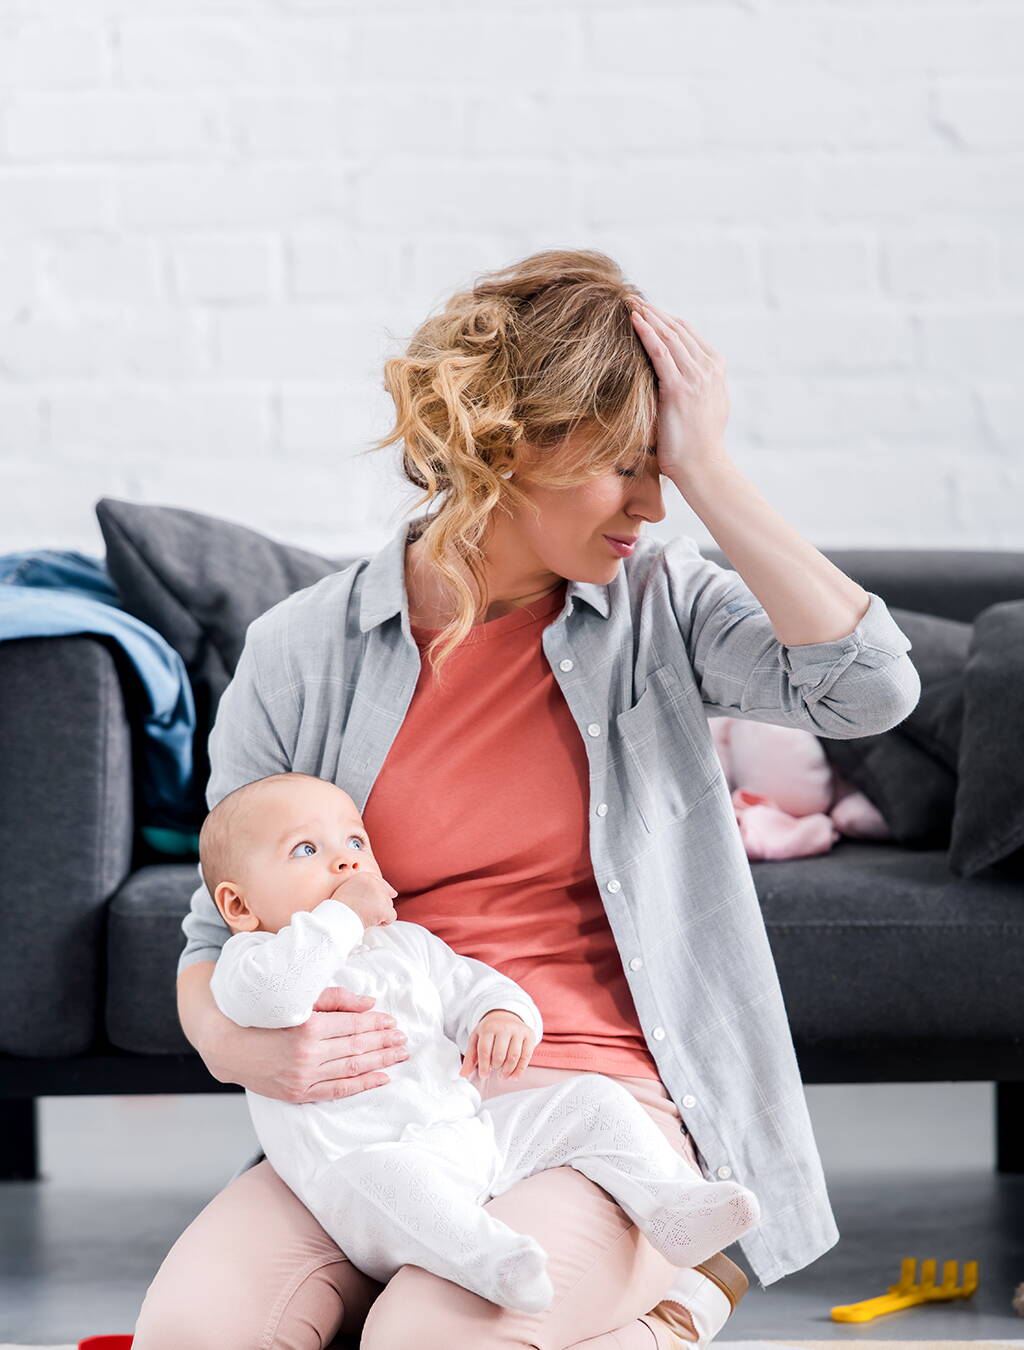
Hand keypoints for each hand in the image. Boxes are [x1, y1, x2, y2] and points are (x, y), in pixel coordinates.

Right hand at [207, 982, 409, 1103]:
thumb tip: (370, 1003)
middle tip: (404, 1039)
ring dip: (380, 1061)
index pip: (353, 1025)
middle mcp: (308, 1055)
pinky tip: (381, 1078)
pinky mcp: (298, 1094)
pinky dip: (361, 1085)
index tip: (392, 1021)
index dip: (376, 1023)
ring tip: (399, 1055)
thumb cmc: (264, 1017)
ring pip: (352, 1068)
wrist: (229, 1047)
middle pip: (357, 1047)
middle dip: (384, 1042)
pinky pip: (337, 1091)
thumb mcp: (298, 998)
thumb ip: (336, 999)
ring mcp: (303, 1077)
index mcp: (308, 1026)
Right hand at [331, 870, 397, 928]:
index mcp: (364, 876)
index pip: (380, 882)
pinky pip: (392, 917)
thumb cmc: (340, 907)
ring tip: (364, 916)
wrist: (336, 918)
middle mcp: (374, 883)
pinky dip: (384, 922)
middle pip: (385, 895)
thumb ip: (367, 887)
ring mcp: (380, 895)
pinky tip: (372, 923)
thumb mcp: (349, 889)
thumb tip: (395, 893)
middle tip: (363, 912)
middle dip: (377, 905)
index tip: (373, 904)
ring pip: (388, 906)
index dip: (379, 894)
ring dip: (380, 913)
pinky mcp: (383, 909)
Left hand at [459, 1010, 534, 1081]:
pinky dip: (519, 1070)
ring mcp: (518, 1030)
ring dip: (507, 1070)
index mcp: (488, 1027)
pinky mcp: (529, 1035)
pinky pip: (526, 1057)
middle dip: (496, 1067)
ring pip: (513, 1057)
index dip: (484, 1066)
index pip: (485, 1050)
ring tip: (502, 1075)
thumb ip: (470, 1057)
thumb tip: (463, 1074)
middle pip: (500, 1055)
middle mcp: (504, 1027)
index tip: (483, 1075)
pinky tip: (513, 1076)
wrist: (506, 1015)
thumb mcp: (476, 1039)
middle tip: (494, 1069)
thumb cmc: (489, 1031)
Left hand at [630, 299, 730, 478]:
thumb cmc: (695, 445)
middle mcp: (709, 368)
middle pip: (678, 329)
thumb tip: (676, 378)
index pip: (687, 333)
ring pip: (669, 336)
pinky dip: (647, 333)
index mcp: (715, 369)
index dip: (665, 319)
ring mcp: (696, 377)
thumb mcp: (702, 407)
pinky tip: (634, 320)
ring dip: (647, 316)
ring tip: (628, 302)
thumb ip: (693, 386)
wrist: (702, 467)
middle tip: (632, 297)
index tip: (645, 309)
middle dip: (654, 311)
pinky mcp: (679, 388)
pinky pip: (660, 352)